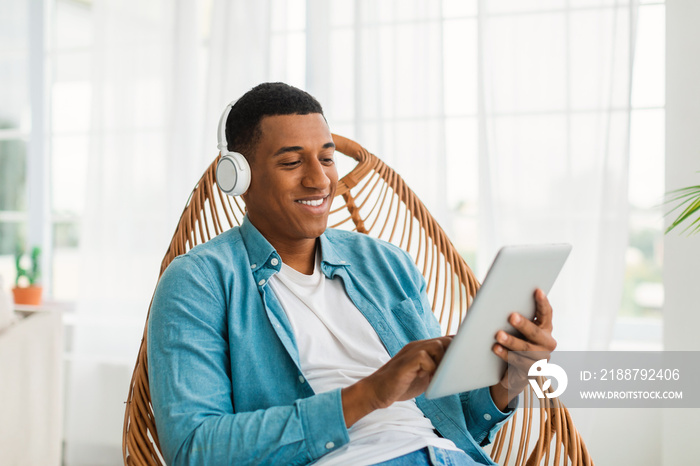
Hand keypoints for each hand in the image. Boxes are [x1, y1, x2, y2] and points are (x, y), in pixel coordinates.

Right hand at [341, 336, 451, 426]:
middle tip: (457, 369)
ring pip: (437, 346)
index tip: (471, 354)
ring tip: (440, 376)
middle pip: (445, 340)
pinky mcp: (406, 361)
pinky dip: (431, 369)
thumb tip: (457, 369)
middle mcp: (418, 346)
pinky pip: (425, 359)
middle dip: (455, 354)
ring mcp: (411, 352)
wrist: (378, 391)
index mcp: (423, 348)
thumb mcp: (424, 375)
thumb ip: (437, 369)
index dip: (460, 345)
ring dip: (443, 361)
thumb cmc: (402, 385)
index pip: (446, 340)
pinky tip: (427, 378)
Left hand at [489, 289, 556, 409]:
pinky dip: (506, 354)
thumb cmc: (514, 342)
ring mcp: (542, 358)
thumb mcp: (517, 329)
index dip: (542, 303)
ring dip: (511, 341)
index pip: (546, 314)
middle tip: (511, 316)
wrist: (514, 373)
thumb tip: (496, 299)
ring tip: (498, 335)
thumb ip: (514, 317)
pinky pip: (519, 362)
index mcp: (545, 328)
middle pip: (536, 332)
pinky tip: (495, 348)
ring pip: (526, 348)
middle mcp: (547, 342)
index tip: (537, 291)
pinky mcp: (532, 371)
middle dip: (523, 324)